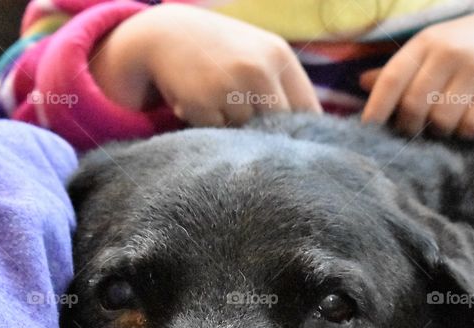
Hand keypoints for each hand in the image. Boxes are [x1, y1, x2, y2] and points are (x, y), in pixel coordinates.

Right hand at [90, 4, 320, 125]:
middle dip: (268, 135)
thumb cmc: (219, 51)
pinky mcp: (203, 102)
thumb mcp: (257, 55)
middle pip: (278, 128)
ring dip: (234, 129)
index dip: (303, 134)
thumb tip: (309, 136)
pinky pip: (217, 134)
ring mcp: (230, 86)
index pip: (307, 110)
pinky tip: (200, 104)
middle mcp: (258, 70)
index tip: (295, 147)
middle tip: (250, 130)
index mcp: (278, 55)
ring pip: (246, 133)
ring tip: (218, 103)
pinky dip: (209, 126)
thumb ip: (282, 87)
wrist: (165, 34)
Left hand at [360, 6, 473, 137]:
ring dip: (440, 131)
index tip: (368, 130)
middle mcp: (450, 52)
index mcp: (426, 42)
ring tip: (445, 123)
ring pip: (442, 119)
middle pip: (414, 106)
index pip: (391, 79)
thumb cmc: (467, 46)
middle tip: (415, 130)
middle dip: (410, 126)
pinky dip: (467, 132)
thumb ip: (400, 68)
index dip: (376, 108)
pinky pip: (473, 125)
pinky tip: (469, 122)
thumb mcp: (433, 48)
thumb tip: (362, 83)